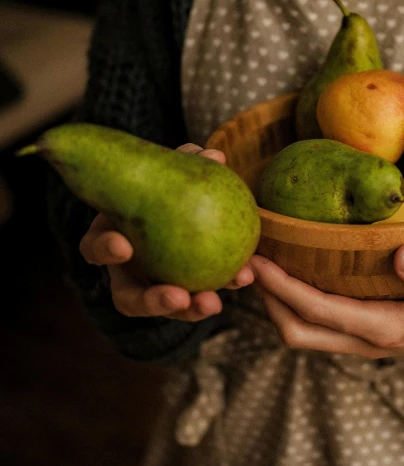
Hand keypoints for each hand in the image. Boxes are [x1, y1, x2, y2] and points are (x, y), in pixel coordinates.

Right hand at [79, 143, 254, 321]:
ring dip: (191, 309)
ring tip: (213, 303)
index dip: (104, 249)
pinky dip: (224, 284)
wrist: (186, 201)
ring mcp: (158, 287)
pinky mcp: (190, 291)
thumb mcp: (171, 170)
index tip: (124, 247)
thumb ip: (186, 161)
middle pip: (131, 298)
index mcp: (113, 239)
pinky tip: (246, 275)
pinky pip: (204, 294)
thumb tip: (213, 156)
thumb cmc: (167, 182)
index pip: (95, 248)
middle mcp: (130, 272)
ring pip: (170, 307)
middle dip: (152, 301)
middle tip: (178, 297)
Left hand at [249, 245, 403, 357]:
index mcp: (385, 327)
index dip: (283, 289)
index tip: (258, 260)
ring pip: (303, 331)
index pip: (318, 312)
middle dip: (267, 300)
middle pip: (297, 330)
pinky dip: (294, 302)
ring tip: (261, 264)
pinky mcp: (362, 331)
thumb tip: (403, 254)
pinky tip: (293, 271)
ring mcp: (361, 340)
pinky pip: (317, 323)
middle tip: (247, 260)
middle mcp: (366, 340)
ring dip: (276, 303)